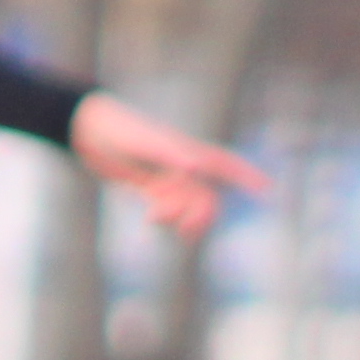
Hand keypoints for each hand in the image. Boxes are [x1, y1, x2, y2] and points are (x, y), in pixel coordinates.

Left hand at [71, 96, 273, 248]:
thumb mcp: (147, 143)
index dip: (247, 177)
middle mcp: (181, 166)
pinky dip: (164, 218)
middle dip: (200, 216)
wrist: (90, 131)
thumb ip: (173, 154)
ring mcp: (165, 179)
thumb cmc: (121, 130)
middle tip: (186, 229)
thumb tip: (198, 168)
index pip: (225, 165)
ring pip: (185, 208)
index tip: (269, 190)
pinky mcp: (147, 188)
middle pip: (205, 199)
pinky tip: (151, 216)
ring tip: (155, 216)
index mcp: (187, 151)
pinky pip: (166, 210)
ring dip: (177, 218)